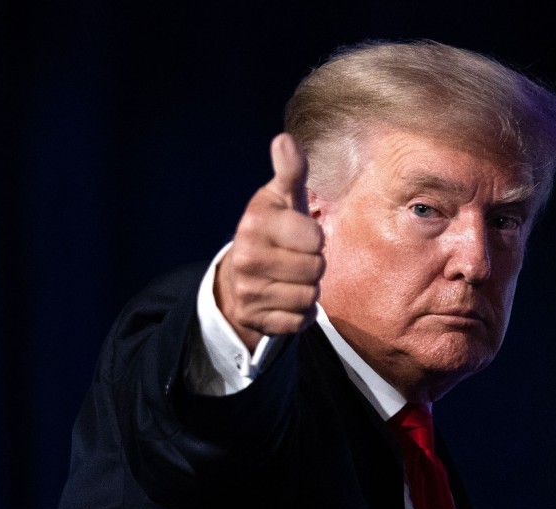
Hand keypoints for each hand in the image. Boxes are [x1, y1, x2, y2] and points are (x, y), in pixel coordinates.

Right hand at [214, 133, 324, 351]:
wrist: (240, 277)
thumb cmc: (274, 230)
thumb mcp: (282, 199)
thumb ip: (290, 171)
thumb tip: (285, 139)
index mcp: (255, 223)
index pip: (315, 239)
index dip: (315, 239)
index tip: (300, 236)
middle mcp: (246, 258)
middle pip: (316, 270)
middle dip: (313, 265)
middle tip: (295, 259)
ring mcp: (249, 291)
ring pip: (310, 296)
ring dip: (308, 289)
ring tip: (290, 278)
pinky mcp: (256, 319)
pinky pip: (300, 320)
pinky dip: (300, 313)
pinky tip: (285, 299)